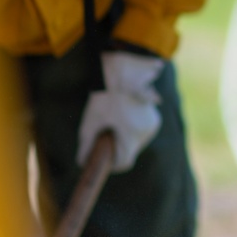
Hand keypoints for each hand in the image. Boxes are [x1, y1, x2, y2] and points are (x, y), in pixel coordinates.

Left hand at [77, 51, 163, 171]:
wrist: (121, 71)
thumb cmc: (104, 96)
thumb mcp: (90, 121)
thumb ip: (86, 145)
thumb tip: (81, 162)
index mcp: (132, 135)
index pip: (124, 162)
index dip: (111, 165)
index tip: (101, 161)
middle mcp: (146, 132)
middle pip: (130, 152)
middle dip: (116, 150)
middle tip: (102, 141)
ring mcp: (153, 125)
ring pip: (136, 143)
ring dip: (125, 141)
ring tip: (112, 128)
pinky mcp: (154, 118)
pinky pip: (141, 133)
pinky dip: (131, 132)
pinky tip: (121, 120)